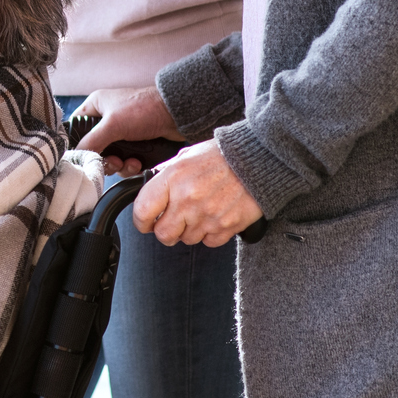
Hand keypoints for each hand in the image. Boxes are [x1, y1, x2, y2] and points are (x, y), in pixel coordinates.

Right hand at [72, 85, 185, 175]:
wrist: (177, 115)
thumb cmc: (145, 109)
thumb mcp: (113, 124)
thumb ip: (92, 141)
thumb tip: (79, 157)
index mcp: (96, 106)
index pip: (76, 127)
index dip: (78, 143)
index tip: (84, 156)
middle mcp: (107, 119)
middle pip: (94, 148)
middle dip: (104, 159)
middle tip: (114, 161)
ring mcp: (122, 133)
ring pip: (110, 158)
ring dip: (119, 165)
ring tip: (130, 162)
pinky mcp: (136, 144)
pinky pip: (125, 161)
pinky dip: (130, 166)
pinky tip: (138, 163)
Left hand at [131, 138, 262, 246]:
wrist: (256, 158)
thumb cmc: (221, 154)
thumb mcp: (185, 157)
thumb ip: (166, 176)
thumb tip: (151, 191)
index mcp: (173, 179)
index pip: (143, 211)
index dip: (141, 221)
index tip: (145, 222)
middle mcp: (188, 199)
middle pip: (163, 234)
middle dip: (165, 231)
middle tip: (172, 222)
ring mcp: (208, 215)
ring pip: (187, 240)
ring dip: (189, 230)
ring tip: (200, 212)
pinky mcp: (226, 227)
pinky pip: (209, 242)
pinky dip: (209, 234)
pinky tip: (214, 216)